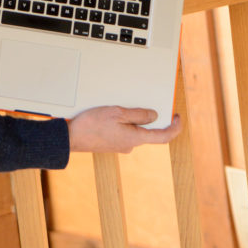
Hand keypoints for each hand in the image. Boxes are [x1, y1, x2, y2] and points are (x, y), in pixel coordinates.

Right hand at [67, 107, 181, 152]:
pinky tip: (112, 115)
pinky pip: (125, 132)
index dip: (175, 127)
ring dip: (133, 119)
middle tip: (142, 102)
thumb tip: (154, 116)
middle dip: (148, 117)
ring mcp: (121, 145)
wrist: (70, 139)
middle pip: (148, 131)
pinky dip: (124, 123)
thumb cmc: (91, 125)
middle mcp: (131, 145)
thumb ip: (138, 115)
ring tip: (119, 107)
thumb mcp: (118, 113)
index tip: (177, 117)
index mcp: (136, 138)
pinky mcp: (112, 144)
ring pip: (135, 130)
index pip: (164, 136)